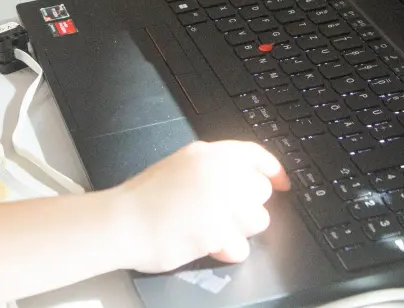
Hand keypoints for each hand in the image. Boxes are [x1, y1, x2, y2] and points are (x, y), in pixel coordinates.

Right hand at [116, 140, 288, 271]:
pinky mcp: (217, 229)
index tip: (283, 182)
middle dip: (247, 206)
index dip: (273, 169)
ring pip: (258, 220)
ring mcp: (219, 200)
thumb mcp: (180, 168)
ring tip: (210, 230)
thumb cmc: (145, 200)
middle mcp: (218, 171)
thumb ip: (212, 170)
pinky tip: (202, 243)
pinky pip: (240, 247)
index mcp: (207, 153)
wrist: (120, 221)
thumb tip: (244, 185)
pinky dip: (225, 251)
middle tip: (221, 214)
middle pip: (260, 190)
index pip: (254, 154)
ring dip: (239, 230)